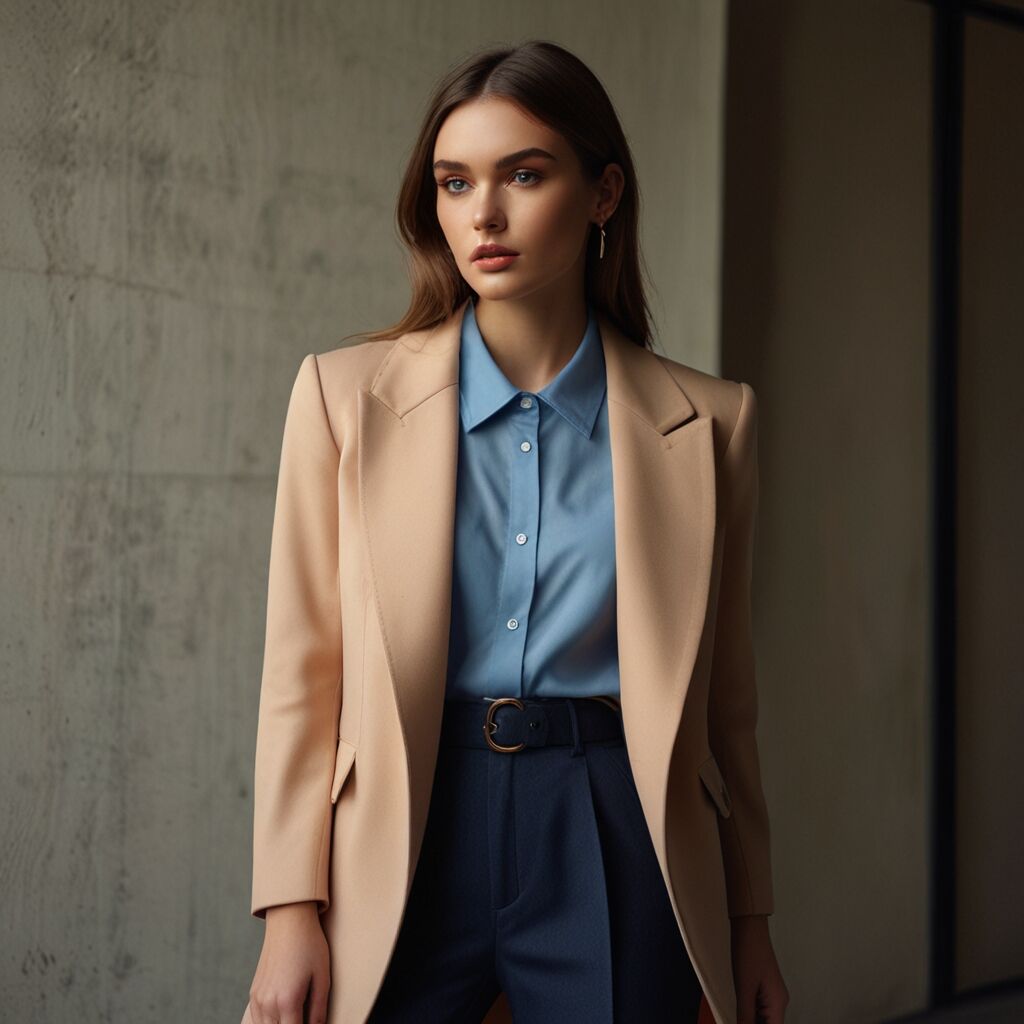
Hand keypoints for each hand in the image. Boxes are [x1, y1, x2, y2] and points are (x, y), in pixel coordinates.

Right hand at [243, 902, 330, 1023]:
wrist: (289, 921)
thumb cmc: (310, 946)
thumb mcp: (322, 978)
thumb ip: (319, 1010)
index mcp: (287, 1001)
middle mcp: (268, 1003)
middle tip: (304, 1017)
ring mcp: (257, 999)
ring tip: (294, 1016)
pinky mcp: (253, 993)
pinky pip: (257, 1020)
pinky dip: (268, 1023)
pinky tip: (282, 1016)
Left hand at [730, 914, 788, 1023]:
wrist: (750, 929)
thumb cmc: (749, 954)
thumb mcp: (744, 990)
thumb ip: (745, 1016)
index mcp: (778, 1004)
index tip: (743, 1023)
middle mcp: (779, 1001)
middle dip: (754, 1023)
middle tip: (739, 1017)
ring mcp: (773, 994)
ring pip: (764, 1018)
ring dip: (752, 1019)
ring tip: (739, 1013)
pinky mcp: (765, 988)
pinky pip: (760, 1008)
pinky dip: (751, 1012)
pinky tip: (741, 1010)